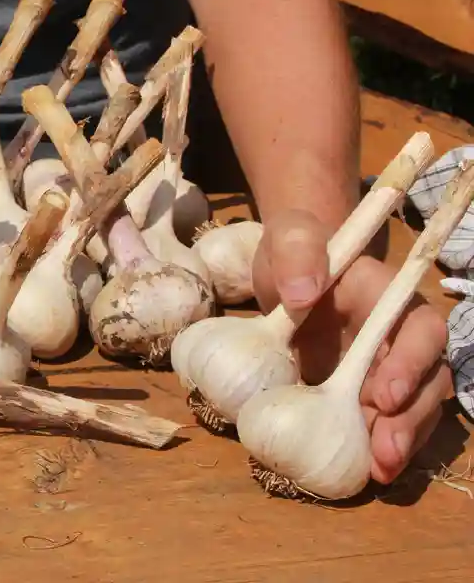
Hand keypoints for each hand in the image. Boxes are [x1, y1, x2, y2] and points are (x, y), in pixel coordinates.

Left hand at [250, 209, 451, 484]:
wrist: (286, 270)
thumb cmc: (294, 250)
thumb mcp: (289, 239)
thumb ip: (297, 253)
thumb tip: (301, 293)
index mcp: (388, 296)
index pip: (420, 329)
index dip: (411, 363)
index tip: (382, 393)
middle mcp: (397, 336)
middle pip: (426, 381)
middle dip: (411, 420)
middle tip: (385, 452)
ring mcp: (384, 366)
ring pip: (411, 410)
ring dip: (400, 443)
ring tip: (379, 473)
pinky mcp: (363, 391)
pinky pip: (379, 423)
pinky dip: (374, 448)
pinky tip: (361, 473)